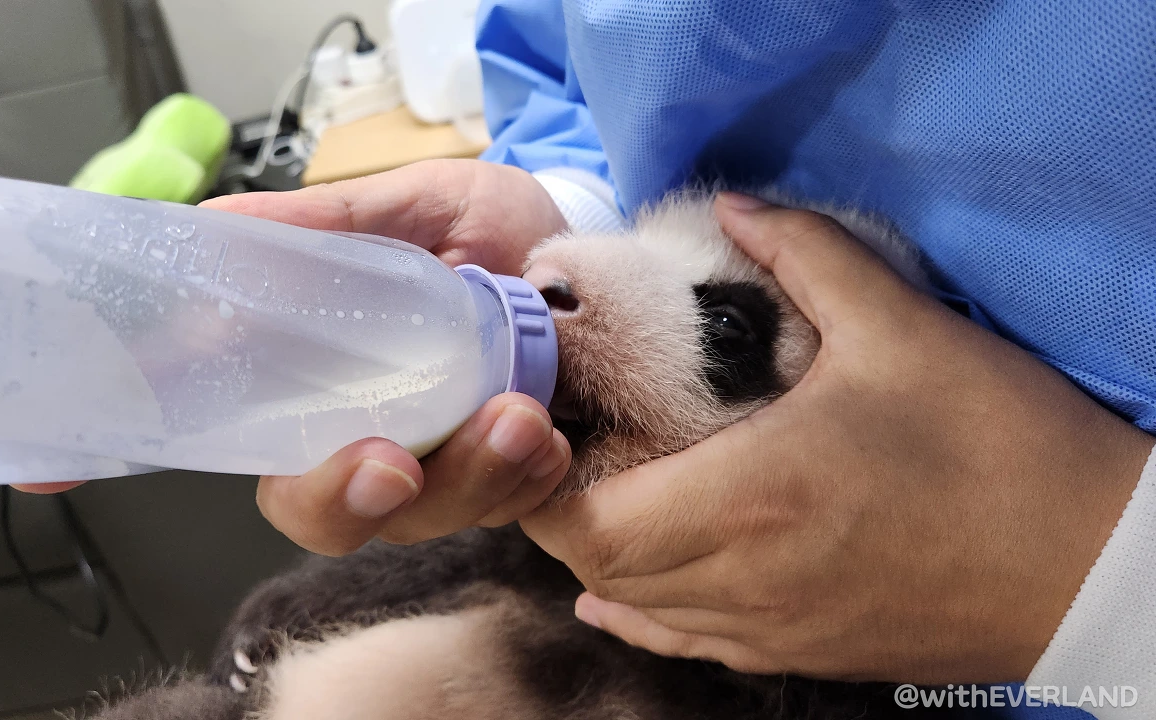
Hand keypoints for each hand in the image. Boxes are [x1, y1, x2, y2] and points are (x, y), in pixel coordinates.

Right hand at [19, 160, 572, 553]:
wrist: (587, 255)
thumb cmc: (485, 230)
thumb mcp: (406, 210)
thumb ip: (323, 228)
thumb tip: (215, 225)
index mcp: (318, 380)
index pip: (216, 425)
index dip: (135, 451)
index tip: (48, 466)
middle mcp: (366, 435)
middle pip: (313, 508)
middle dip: (342, 496)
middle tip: (388, 461)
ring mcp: (438, 466)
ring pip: (419, 517)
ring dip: (466, 476)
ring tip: (519, 416)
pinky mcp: (508, 482)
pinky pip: (505, 507)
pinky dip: (525, 478)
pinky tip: (545, 438)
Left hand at [521, 193, 1154, 684]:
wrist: (1094, 566)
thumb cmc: (1002, 447)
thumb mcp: (902, 329)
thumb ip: (805, 254)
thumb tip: (732, 207)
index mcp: (751, 498)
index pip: (589, 522)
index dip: (540, 484)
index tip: (541, 427)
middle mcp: (744, 578)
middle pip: (600, 566)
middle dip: (561, 510)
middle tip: (564, 445)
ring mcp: (771, 628)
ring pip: (640, 607)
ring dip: (601, 555)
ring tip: (597, 494)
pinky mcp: (804, 652)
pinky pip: (690, 642)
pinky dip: (642, 611)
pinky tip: (619, 594)